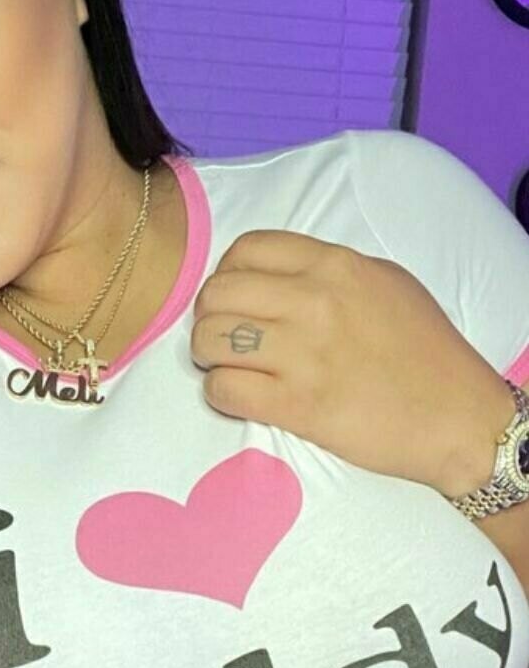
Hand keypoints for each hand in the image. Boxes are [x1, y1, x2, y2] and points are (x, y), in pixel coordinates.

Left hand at [190, 230, 512, 494]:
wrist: (459, 417)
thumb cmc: (426, 352)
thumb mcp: (386, 284)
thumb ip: (330, 274)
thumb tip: (277, 279)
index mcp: (335, 266)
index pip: (246, 249)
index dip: (227, 274)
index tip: (237, 299)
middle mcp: (314, 301)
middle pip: (217, 293)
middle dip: (210, 317)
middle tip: (226, 339)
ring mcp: (303, 354)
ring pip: (210, 339)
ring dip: (209, 356)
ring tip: (229, 367)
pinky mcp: (297, 405)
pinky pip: (223, 390)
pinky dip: (221, 394)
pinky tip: (241, 396)